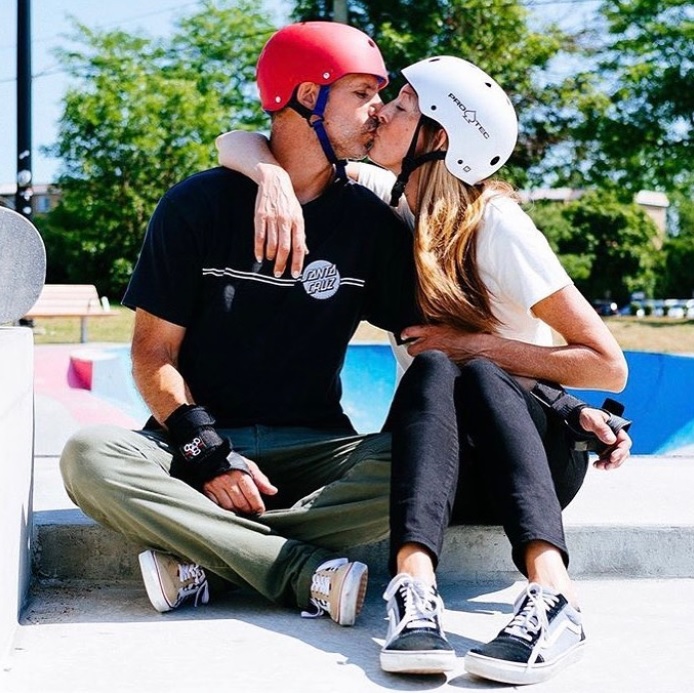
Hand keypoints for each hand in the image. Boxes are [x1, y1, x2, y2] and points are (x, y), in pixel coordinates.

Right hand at [202, 458, 277, 514]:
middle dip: (248, 510)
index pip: (252, 494)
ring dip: (237, 512)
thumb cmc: (234, 463)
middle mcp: (228, 481)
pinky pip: (217, 506)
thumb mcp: (250, 467)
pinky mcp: (208, 491)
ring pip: (229, 507)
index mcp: (241, 474)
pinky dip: (224, 510)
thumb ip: (261, 480)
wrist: (211, 457)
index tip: (260, 511)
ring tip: (241, 512)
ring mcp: (217, 486)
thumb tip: (273, 491)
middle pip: (241, 503)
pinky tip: (229, 510)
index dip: (258, 505)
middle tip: (251, 512)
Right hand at [255, 164, 306, 278]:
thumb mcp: (298, 215)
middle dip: (281, 264)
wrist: (273, 179)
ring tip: (270, 262)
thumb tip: (305, 252)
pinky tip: (259, 256)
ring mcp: (273, 218)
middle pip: (285, 248)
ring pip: (272, 244)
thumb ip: (300, 234)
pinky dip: (258, 249)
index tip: (294, 274)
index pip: (299, 247)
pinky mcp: (260, 216)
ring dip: (270, 257)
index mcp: (298, 222)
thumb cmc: (287, 201)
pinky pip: (259, 236)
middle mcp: (286, 221)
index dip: (297, 262)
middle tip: (278, 274)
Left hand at [401, 324, 482, 360]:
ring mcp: (436, 357)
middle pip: (411, 350)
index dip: (405, 333)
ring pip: (421, 360)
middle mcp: (432, 345)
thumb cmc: (474, 336)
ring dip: (424, 358)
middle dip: (413, 349)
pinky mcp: (442, 367)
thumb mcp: (456, 322)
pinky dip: (436, 366)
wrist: (484, 351)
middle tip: (418, 347)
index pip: (411, 331)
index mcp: (434, 331)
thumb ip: (442, 325)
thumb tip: (437, 326)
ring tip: (432, 356)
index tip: (403, 335)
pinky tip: (442, 364)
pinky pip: (433, 367)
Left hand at [578, 407, 631, 469]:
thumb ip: (602, 428)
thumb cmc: (586, 416)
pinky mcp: (603, 449)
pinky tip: (596, 464)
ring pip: (615, 458)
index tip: (612, 457)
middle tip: (606, 466)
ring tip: (599, 466)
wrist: (575, 419)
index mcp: (616, 430)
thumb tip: (611, 440)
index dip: (621, 451)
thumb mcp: (593, 419)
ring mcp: (609, 445)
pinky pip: (607, 459)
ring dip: (609, 464)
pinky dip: (604, 463)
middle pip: (622, 453)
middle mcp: (615, 438)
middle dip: (615, 461)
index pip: (625, 442)